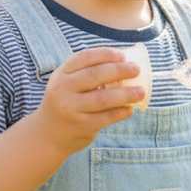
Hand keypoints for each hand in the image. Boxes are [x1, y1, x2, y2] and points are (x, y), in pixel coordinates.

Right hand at [29, 47, 145, 156]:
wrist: (48, 135)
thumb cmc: (67, 102)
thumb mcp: (68, 84)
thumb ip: (87, 73)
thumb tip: (125, 64)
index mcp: (61, 75)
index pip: (84, 58)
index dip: (105, 54)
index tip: (123, 55)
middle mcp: (62, 90)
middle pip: (94, 75)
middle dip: (119, 70)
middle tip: (137, 69)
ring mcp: (71, 109)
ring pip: (102, 98)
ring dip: (125, 94)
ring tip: (141, 92)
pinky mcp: (81, 126)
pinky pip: (106, 117)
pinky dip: (120, 112)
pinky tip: (130, 109)